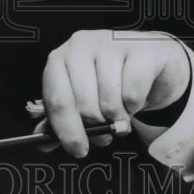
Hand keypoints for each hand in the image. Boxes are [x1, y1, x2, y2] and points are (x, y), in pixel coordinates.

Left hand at [41, 30, 189, 157]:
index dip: (67, 130)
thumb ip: (62, 119)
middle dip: (98, 126)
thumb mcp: (82, 99)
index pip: (57, 99)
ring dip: (119, 117)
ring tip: (122, 110)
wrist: (151, 63)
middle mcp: (82, 45)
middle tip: (107, 128)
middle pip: (84, 105)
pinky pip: (133, 94)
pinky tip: (134, 98)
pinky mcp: (141, 51)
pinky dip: (135, 106)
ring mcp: (111, 44)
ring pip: (110, 102)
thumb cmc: (112, 82)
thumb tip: (42, 142)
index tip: (78, 149)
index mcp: (61, 58)